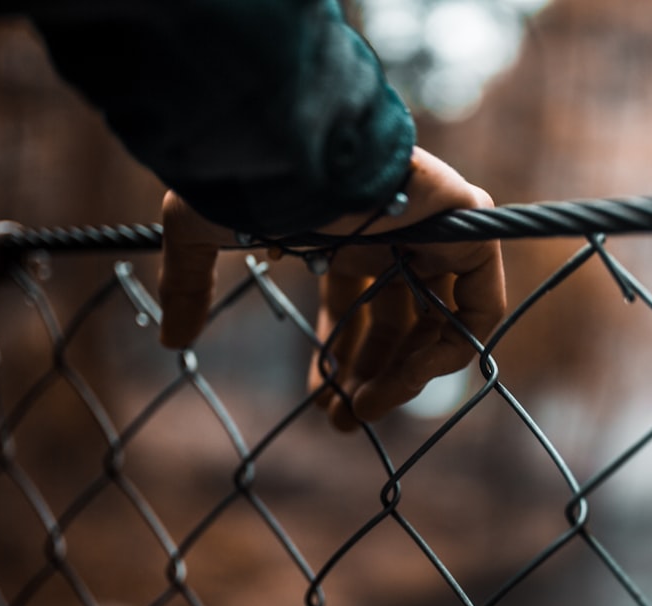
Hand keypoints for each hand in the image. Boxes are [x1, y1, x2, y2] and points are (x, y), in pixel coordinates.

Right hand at [158, 147, 505, 430]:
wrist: (287, 137)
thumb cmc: (242, 173)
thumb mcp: (200, 234)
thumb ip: (189, 285)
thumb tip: (173, 339)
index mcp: (345, 236)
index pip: (354, 308)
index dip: (340, 360)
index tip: (325, 404)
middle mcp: (393, 237)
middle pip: (396, 323)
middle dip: (371, 376)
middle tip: (343, 421)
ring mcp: (432, 231)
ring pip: (438, 323)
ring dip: (404, 376)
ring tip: (363, 412)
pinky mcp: (466, 226)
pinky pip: (478, 306)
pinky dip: (450, 350)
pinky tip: (403, 381)